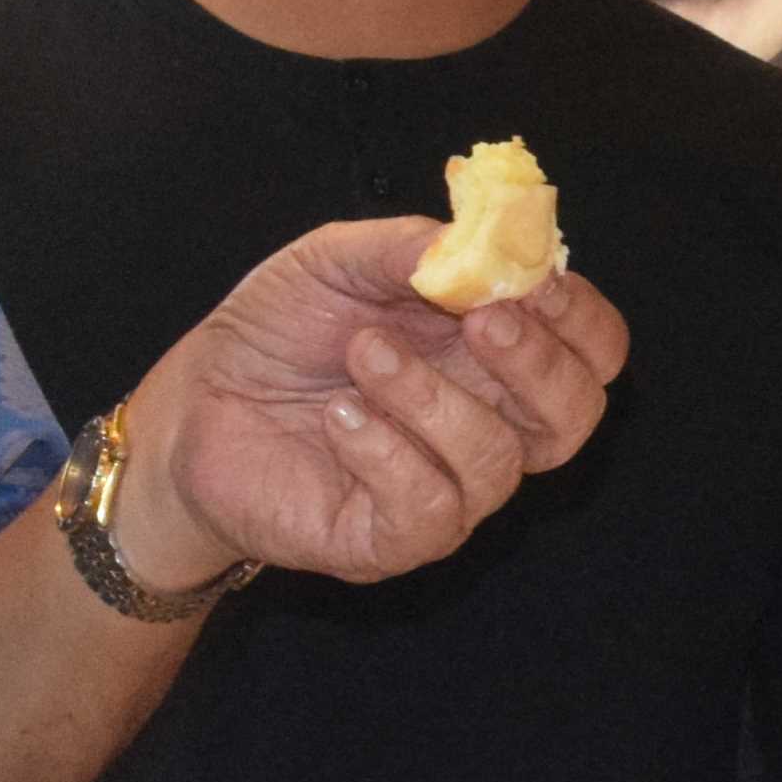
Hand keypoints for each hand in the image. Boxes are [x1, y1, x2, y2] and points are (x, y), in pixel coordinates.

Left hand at [122, 226, 625, 588]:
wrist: (191, 406)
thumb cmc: (277, 333)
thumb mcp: (335, 260)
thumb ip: (410, 246)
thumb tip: (482, 241)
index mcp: (493, 355)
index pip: (590, 350)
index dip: (579, 316)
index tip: (531, 280)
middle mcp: (487, 425)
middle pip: (575, 415)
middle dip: (538, 363)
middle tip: (480, 320)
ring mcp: (446, 491)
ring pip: (497, 462)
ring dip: (429, 396)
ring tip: (362, 356)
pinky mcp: (393, 541)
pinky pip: (430, 509)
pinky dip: (386, 452)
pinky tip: (339, 418)